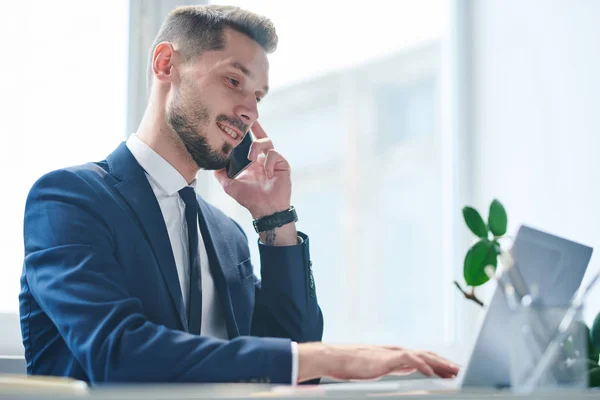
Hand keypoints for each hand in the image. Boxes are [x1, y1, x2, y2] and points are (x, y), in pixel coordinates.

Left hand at [214, 121, 291, 218]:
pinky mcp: (281, 164)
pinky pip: (274, 154)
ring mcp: (272, 161)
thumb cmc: (250, 199)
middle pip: (260, 137)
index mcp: (251, 162)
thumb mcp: (229, 185)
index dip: (245, 133)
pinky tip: (267, 174)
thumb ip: (220, 173)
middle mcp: (262, 159)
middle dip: (256, 127)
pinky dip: (268, 162)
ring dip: (257, 146)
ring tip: (251, 158)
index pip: (248, 143)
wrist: (266, 210)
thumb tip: (212, 163)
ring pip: (267, 142)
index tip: (237, 122)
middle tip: (250, 119)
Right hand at [297, 343, 459, 382]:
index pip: (423, 358)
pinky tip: (430, 372)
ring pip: (421, 355)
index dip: (439, 363)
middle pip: (427, 355)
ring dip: (439, 363)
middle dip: (445, 363)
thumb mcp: (380, 367)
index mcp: (396, 355)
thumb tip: (411, 368)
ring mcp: (392, 353)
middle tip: (460, 370)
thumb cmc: (353, 364)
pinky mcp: (386, 358)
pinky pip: (408, 359)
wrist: (336, 358)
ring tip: (452, 370)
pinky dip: (421, 364)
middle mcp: (397, 352)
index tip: (452, 370)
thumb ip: (396, 366)